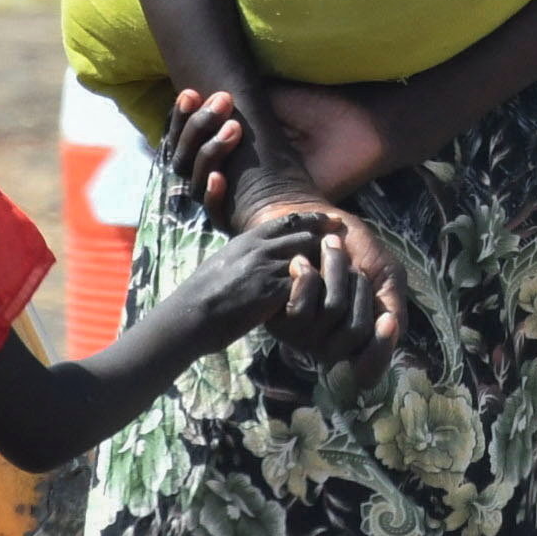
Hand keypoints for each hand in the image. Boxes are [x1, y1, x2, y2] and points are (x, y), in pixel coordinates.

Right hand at [168, 85, 400, 218]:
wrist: (360, 133)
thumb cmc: (322, 112)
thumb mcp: (273, 98)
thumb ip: (238, 96)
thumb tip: (201, 79)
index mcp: (230, 141)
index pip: (187, 135)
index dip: (181, 119)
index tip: (189, 94)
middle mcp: (229, 168)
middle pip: (183, 159)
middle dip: (193, 131)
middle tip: (217, 104)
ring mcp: (240, 193)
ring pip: (195, 183)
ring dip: (206, 154)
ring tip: (232, 129)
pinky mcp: (257, 216)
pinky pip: (219, 215)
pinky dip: (213, 195)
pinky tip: (218, 176)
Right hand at [168, 210, 339, 350]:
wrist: (190, 316)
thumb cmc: (202, 295)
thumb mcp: (223, 262)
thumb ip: (245, 254)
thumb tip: (257, 254)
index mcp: (248, 240)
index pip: (288, 221)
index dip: (312, 219)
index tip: (330, 219)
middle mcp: (259, 249)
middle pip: (304, 236)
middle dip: (325, 241)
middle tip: (346, 245)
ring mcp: (266, 269)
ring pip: (309, 258)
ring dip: (326, 266)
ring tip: (344, 272)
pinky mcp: (272, 292)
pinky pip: (305, 285)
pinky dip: (318, 288)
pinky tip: (329, 295)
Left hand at [260, 204, 406, 385]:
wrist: (310, 222)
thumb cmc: (353, 248)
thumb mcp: (384, 273)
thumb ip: (392, 303)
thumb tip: (391, 327)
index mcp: (360, 341)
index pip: (369, 372)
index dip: (379, 350)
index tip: (387, 320)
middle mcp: (331, 346)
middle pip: (356, 333)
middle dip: (360, 288)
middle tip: (355, 266)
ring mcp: (304, 337)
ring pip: (332, 312)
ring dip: (336, 272)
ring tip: (329, 252)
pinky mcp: (278, 321)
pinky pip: (301, 307)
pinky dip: (310, 275)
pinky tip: (302, 261)